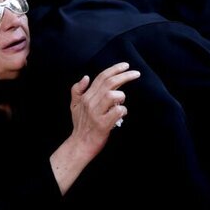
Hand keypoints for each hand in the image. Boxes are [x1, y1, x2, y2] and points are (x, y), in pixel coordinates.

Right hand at [51, 63, 139, 194]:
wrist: (80, 144)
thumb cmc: (80, 125)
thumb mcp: (74, 106)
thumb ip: (77, 90)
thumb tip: (85, 77)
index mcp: (86, 96)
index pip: (101, 77)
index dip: (115, 69)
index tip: (126, 65)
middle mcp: (90, 102)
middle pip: (109, 83)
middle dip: (125, 76)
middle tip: (136, 73)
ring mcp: (96, 113)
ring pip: (112, 95)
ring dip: (121, 96)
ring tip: (121, 102)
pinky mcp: (103, 124)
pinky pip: (117, 112)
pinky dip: (123, 111)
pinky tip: (121, 114)